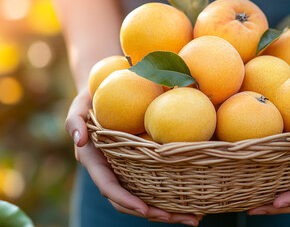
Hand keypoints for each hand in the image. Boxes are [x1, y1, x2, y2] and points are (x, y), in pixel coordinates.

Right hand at [65, 88, 200, 225]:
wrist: (103, 95)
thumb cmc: (91, 100)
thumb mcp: (79, 106)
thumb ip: (74, 121)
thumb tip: (80, 140)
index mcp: (96, 163)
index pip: (109, 187)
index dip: (125, 200)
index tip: (145, 209)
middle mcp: (111, 172)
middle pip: (131, 202)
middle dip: (155, 214)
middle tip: (187, 219)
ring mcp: (125, 171)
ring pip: (145, 197)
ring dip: (168, 211)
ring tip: (196, 218)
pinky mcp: (139, 165)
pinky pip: (153, 184)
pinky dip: (170, 195)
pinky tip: (192, 201)